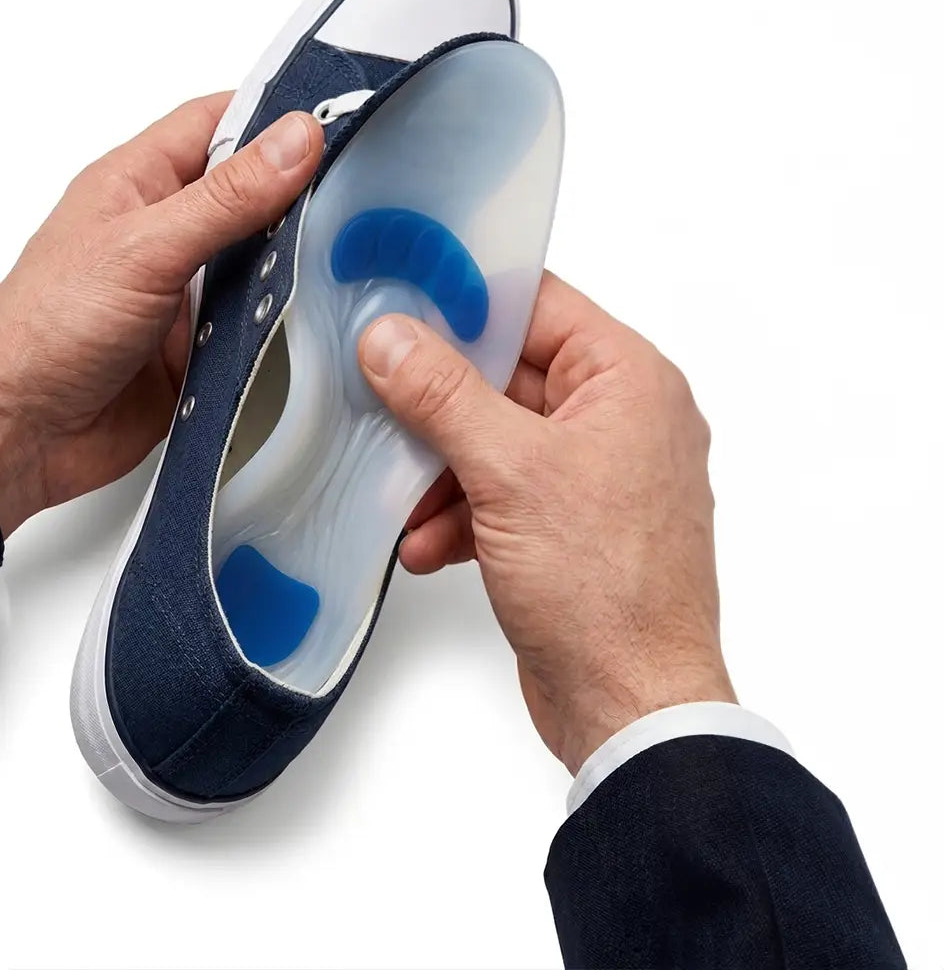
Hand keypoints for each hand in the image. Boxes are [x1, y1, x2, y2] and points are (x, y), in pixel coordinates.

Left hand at [0, 96, 322, 535]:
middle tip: (360, 190)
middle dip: (299, 193)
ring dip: (292, 263)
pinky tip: (316, 320)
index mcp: (138, 182)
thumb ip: (226, 197)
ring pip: (260, 260)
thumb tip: (295, 138)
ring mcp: (183, 289)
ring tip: (349, 253)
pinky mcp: (199, 346)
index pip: (218, 122)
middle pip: (249, 193)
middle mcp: (164, 230)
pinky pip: (256, 323)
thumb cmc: (46, 331)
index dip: (274, 114)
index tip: (338, 115)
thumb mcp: (146, 248)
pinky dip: (282, 323)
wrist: (19, 434)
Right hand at [357, 273, 734, 773]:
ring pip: (497, 439)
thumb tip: (390, 337)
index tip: (401, 305)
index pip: (538, 307)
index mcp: (629, 381)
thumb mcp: (507, 472)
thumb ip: (442, 394)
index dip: (467, 304)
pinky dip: (462, 513)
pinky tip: (428, 546)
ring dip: (443, 469)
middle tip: (381, 400)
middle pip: (508, 377)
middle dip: (441, 406)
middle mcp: (621, 420)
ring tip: (405, 500)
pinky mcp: (572, 527)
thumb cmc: (605, 590)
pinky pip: (504, 493)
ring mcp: (597, 476)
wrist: (630, 707)